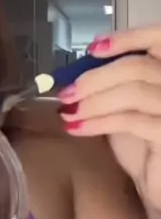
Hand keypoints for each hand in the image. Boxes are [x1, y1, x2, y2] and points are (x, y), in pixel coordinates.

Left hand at [56, 25, 160, 208]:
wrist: (158, 180)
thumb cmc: (144, 142)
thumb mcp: (127, 105)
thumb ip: (115, 83)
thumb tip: (79, 70)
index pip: (158, 38)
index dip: (127, 37)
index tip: (93, 48)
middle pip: (138, 66)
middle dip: (95, 77)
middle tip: (67, 92)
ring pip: (132, 93)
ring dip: (93, 101)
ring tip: (68, 112)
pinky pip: (130, 121)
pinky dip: (98, 122)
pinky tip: (76, 128)